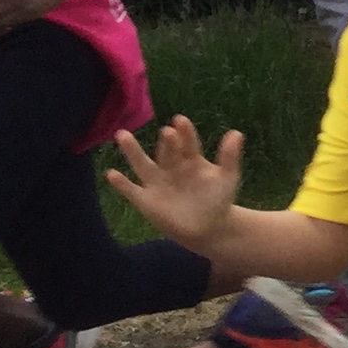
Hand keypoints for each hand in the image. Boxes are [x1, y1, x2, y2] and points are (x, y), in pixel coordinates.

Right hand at [105, 117, 246, 251]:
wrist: (209, 227)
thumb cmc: (218, 199)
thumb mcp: (227, 178)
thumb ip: (229, 157)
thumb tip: (237, 133)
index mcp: (190, 158)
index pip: (187, 142)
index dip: (184, 132)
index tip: (180, 120)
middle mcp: (170, 166)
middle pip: (166, 151)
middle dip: (166, 142)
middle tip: (166, 132)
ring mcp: (157, 182)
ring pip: (142, 164)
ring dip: (132, 151)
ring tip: (122, 135)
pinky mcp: (146, 200)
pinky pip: (131, 190)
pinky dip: (121, 183)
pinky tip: (111, 173)